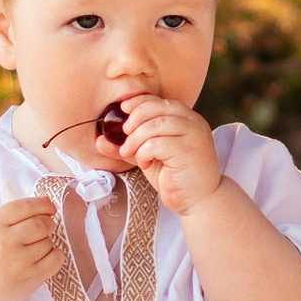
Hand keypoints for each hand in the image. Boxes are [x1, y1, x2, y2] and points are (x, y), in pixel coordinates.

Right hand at [0, 194, 62, 300]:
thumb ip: (6, 215)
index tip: (48, 207)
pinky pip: (55, 259)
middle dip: (47, 222)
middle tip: (44, 227)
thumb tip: (42, 203)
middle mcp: (6, 242)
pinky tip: (44, 257)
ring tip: (35, 247)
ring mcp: (19, 262)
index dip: (41, 204)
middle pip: (41, 223)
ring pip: (48, 241)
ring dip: (46, 241)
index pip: (24, 207)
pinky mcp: (30, 278)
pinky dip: (54, 256)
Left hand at [115, 96, 221, 216]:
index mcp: (186, 118)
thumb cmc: (174, 176)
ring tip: (130, 153)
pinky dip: (144, 152)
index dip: (139, 102)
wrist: (199, 200)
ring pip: (155, 125)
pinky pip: (157, 143)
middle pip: (156, 108)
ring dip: (136, 139)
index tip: (124, 110)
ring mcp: (193, 135)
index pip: (159, 101)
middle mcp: (193, 122)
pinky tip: (146, 163)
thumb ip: (129, 145)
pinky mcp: (189, 150)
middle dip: (134, 120)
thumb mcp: (148, 156)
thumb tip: (100, 140)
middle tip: (125, 137)